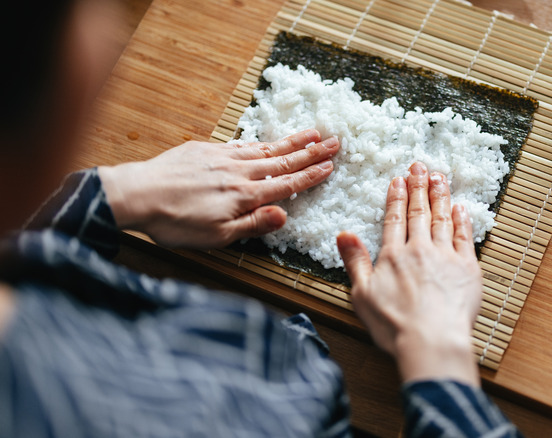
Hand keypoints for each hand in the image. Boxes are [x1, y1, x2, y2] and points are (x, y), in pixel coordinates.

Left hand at [99, 129, 338, 247]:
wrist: (137, 195)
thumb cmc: (175, 223)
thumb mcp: (216, 236)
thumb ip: (252, 224)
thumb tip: (283, 215)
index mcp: (244, 196)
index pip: (286, 184)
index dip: (310, 175)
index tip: (330, 166)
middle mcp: (238, 172)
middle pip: (282, 160)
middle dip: (310, 152)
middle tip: (334, 141)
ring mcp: (222, 157)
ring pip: (264, 148)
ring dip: (290, 141)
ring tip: (312, 133)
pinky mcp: (205, 150)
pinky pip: (240, 144)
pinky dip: (259, 142)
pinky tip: (266, 141)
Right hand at [337, 162, 482, 385]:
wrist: (431, 340)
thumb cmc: (394, 325)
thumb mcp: (362, 295)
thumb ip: (355, 262)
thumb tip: (344, 234)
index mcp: (393, 256)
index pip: (395, 218)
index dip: (397, 196)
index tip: (399, 179)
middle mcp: (420, 250)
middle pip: (419, 212)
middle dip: (419, 186)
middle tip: (420, 166)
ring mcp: (446, 257)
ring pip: (442, 219)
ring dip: (440, 195)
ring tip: (439, 177)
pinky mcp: (468, 269)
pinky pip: (465, 237)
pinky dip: (462, 220)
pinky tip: (460, 207)